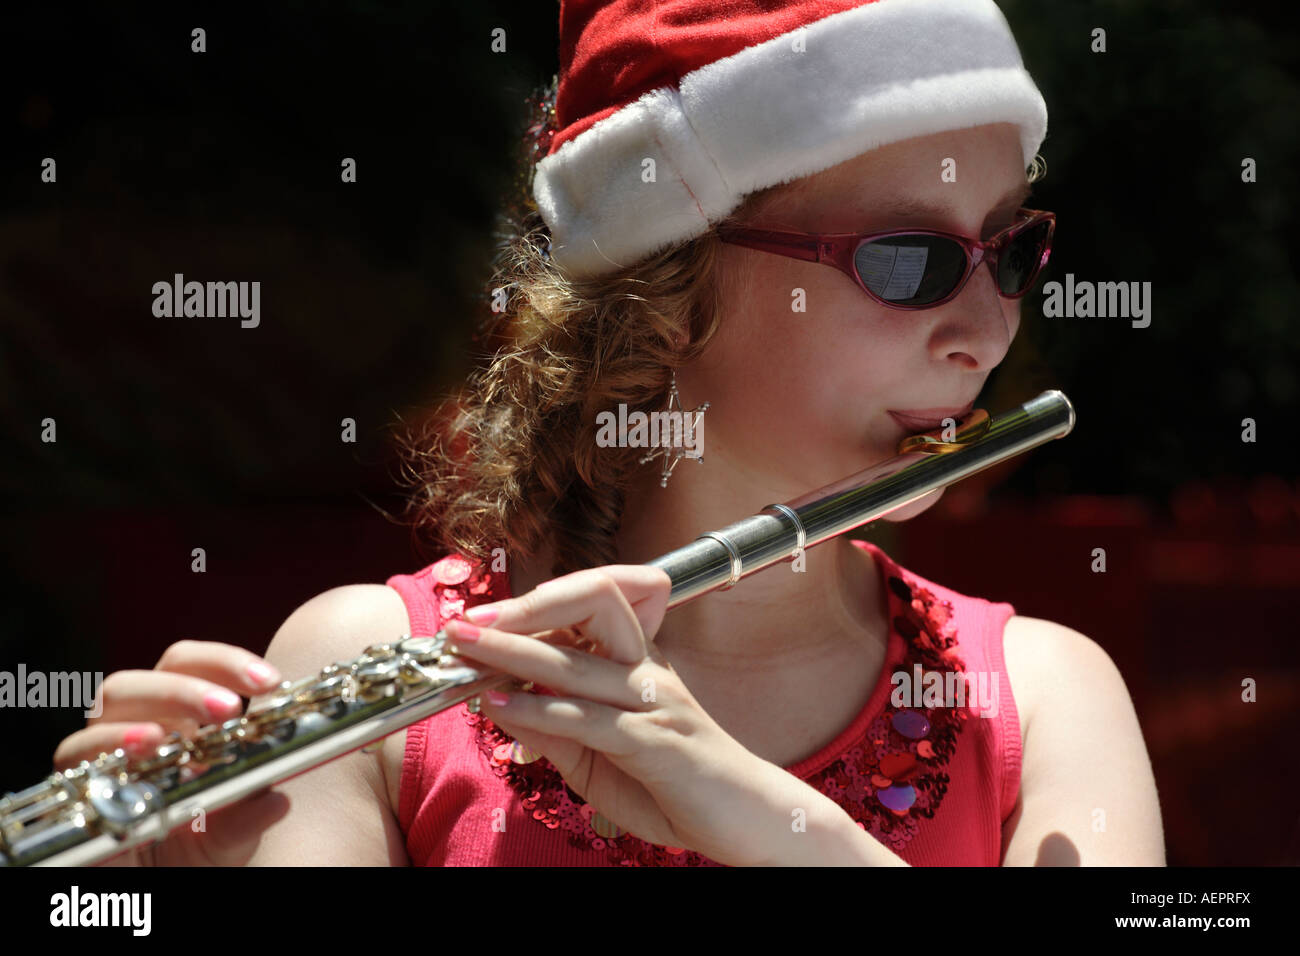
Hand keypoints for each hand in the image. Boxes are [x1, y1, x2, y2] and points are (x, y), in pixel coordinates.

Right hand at [52, 640, 291, 865]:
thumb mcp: (228, 839)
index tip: (271, 682)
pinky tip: (141, 753)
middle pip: (154, 673)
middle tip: (231, 708)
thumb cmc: (188, 851)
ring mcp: (104, 750)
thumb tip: (278, 800)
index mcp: (180, 720)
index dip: (227, 663)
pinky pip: (78, 752)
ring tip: (173, 732)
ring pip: (111, 702)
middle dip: (189, 686)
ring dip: (149, 710)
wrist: (145, 890)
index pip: (194, 665)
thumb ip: (248, 819)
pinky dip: (109, 745)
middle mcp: (138, 724)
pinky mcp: (78, 782)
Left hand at [442, 565, 792, 866]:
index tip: (479, 620)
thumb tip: (498, 704)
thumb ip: (556, 732)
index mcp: (638, 664)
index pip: (586, 609)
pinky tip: (503, 706)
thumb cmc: (678, 789)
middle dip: (523, 608)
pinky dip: (542, 711)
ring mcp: (655, 702)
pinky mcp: (657, 742)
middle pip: (591, 605)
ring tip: (467, 648)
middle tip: (466, 622)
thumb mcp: (601, 761)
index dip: (530, 607)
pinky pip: (592, 719)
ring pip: (579, 662)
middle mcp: (648, 670)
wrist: (752, 822)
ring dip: (514, 652)